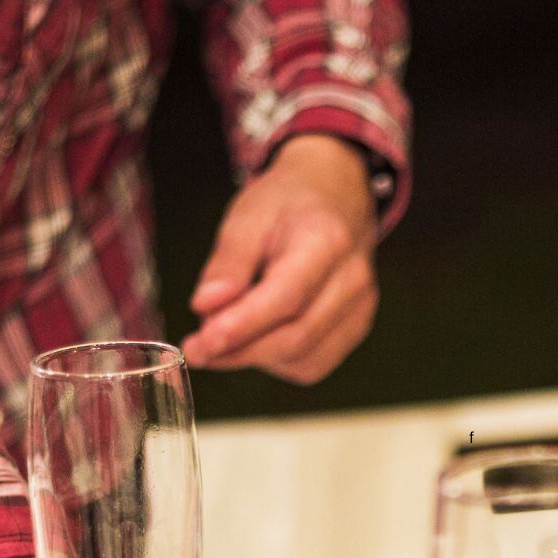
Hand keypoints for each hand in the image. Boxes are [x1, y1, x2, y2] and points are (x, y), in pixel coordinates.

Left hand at [181, 134, 378, 384]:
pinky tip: (258, 337)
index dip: (240, 327)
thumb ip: (227, 263)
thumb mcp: (247, 216)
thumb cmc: (288, 203)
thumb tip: (205, 307)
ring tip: (225, 332)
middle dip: (239, 351)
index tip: (200, 344)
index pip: (284, 298)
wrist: (335, 194)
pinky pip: (312, 363)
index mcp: (326, 241)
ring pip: (302, 359)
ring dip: (255, 357)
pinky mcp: (356, 328)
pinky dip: (277, 361)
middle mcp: (353, 279)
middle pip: (294, 337)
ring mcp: (360, 308)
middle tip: (196, 350)